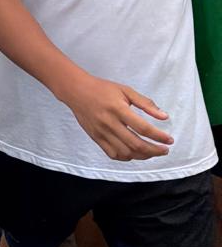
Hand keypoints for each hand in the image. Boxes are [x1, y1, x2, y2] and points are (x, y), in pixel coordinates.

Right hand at [57, 74, 172, 160]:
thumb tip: (164, 116)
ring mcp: (102, 133)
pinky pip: (113, 154)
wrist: (77, 91)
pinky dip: (126, 157)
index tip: (169, 140)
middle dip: (154, 150)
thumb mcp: (126, 90)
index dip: (159, 136)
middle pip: (136, 144)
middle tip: (164, 150)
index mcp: (118, 109)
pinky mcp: (96, 138)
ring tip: (151, 152)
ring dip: (142, 155)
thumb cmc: (103, 89)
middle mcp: (110, 123)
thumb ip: (145, 104)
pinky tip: (134, 152)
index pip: (143, 128)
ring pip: (126, 153)